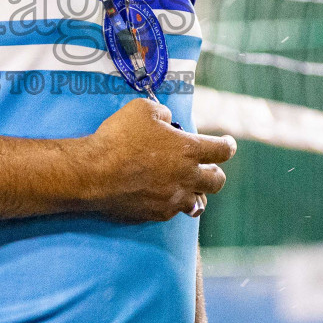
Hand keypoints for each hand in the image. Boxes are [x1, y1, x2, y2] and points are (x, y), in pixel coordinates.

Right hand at [83, 98, 235, 221]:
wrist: (94, 172)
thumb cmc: (118, 137)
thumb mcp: (142, 109)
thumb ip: (162, 113)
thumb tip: (167, 120)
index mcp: (188, 150)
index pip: (222, 150)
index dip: (228, 146)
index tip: (228, 144)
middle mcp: (186, 177)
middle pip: (217, 181)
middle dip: (216, 173)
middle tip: (210, 168)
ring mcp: (173, 199)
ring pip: (199, 203)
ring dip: (198, 194)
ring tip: (191, 189)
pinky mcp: (157, 213)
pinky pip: (174, 211)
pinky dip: (174, 204)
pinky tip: (165, 197)